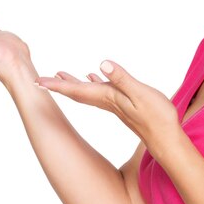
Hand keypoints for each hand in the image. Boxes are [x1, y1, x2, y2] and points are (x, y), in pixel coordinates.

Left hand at [35, 60, 179, 149]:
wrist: (166, 140)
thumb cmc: (157, 117)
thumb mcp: (141, 94)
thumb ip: (122, 79)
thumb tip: (102, 64)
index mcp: (108, 97)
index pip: (76, 90)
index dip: (56, 85)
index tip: (37, 82)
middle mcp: (107, 102)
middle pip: (76, 92)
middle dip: (58, 85)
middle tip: (39, 80)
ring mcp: (115, 104)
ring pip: (87, 92)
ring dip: (72, 83)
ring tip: (60, 74)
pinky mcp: (123, 105)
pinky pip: (101, 91)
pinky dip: (93, 82)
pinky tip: (94, 76)